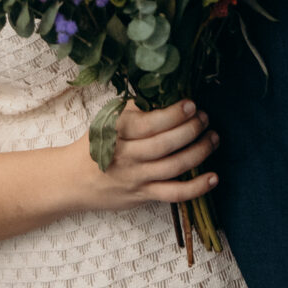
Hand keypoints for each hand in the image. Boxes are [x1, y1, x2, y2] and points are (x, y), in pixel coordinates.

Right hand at [77, 99, 218, 210]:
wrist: (73, 180)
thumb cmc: (97, 142)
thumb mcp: (109, 118)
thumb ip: (136, 107)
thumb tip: (168, 91)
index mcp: (116, 131)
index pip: (148, 124)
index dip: (173, 114)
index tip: (191, 104)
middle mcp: (126, 155)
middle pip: (164, 145)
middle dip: (190, 130)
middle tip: (204, 118)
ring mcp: (136, 178)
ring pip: (173, 167)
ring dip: (199, 152)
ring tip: (213, 138)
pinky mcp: (143, 196)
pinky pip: (174, 194)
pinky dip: (196, 188)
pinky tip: (214, 177)